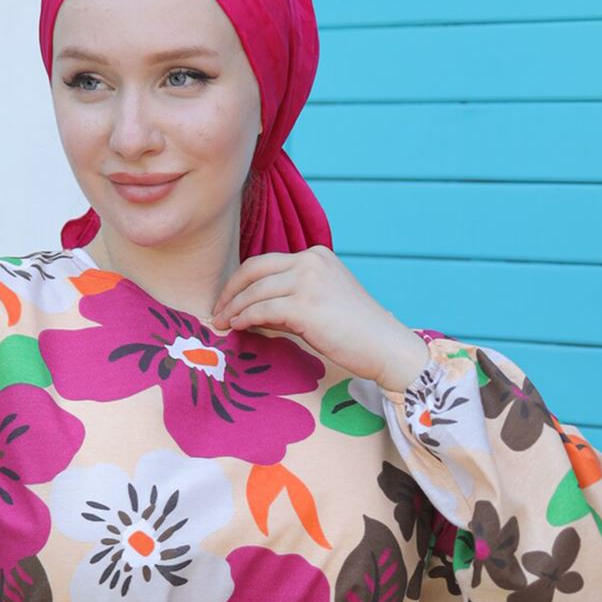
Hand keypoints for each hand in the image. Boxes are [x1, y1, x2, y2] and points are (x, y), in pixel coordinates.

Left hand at [211, 245, 430, 391]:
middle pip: (253, 269)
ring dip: (233, 309)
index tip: (227, 300)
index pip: (265, 262)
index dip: (240, 282)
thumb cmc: (355, 332)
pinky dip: (245, 319)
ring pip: (255, 291)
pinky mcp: (305, 306)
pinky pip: (262, 309)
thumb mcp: (321, 303)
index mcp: (315, 256)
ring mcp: (308, 281)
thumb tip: (253, 311)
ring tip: (222, 325)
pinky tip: (238, 328)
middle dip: (229, 291)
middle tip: (216, 311)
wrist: (385, 346)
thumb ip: (289, 300)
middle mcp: (311, 261)